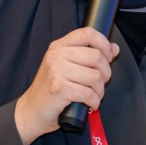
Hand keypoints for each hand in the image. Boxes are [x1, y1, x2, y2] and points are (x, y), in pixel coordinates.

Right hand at [14, 28, 120, 144]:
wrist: (31, 111)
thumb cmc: (50, 89)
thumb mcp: (67, 67)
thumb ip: (89, 55)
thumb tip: (114, 48)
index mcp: (59, 46)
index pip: (88, 33)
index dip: (104, 44)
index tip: (108, 57)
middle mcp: (56, 55)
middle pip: (96, 57)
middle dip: (106, 74)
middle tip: (99, 84)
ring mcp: (56, 71)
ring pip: (95, 77)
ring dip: (100, 91)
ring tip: (93, 96)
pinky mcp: (58, 89)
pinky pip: (89, 94)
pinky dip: (94, 102)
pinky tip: (90, 104)